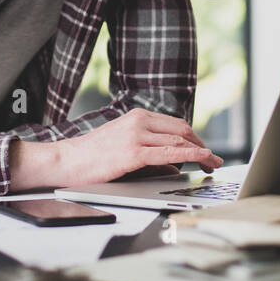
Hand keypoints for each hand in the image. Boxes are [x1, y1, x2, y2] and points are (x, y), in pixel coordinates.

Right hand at [8, 109, 222, 190]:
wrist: (64, 161)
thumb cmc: (90, 157)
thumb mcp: (123, 148)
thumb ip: (150, 153)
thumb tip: (173, 164)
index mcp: (136, 117)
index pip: (174, 124)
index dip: (195, 138)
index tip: (206, 150)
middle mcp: (138, 121)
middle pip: (182, 130)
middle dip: (202, 145)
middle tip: (215, 159)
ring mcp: (136, 135)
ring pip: (179, 140)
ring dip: (202, 152)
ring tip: (213, 164)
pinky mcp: (133, 152)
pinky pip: (169, 153)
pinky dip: (190, 155)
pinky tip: (201, 160)